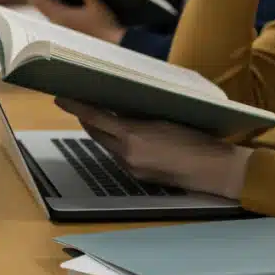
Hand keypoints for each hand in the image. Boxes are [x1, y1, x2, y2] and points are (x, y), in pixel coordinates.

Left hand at [17, 0, 124, 43]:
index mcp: (61, 16)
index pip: (41, 1)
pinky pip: (57, 17)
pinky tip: (58, 3)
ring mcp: (63, 29)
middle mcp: (59, 23)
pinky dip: (54, 8)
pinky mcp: (70, 32)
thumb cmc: (104, 26)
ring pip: (49, 12)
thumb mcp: (97, 6)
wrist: (112, 45)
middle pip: (42, 7)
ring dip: (44, 2)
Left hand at [56, 99, 252, 198]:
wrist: (214, 169)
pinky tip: (125, 137)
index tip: (61, 97)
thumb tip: (117, 107)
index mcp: (132, 136)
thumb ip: (137, 115)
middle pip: (95, 132)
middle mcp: (126, 154)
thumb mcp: (164, 117)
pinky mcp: (137, 177)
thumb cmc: (195, 136)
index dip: (76, 107)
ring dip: (102, 131)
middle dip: (86, 118)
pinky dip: (116, 144)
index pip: (94, 118)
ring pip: (106, 145)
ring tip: (104, 116)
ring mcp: (130, 168)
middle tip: (80, 102)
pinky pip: (118, 156)